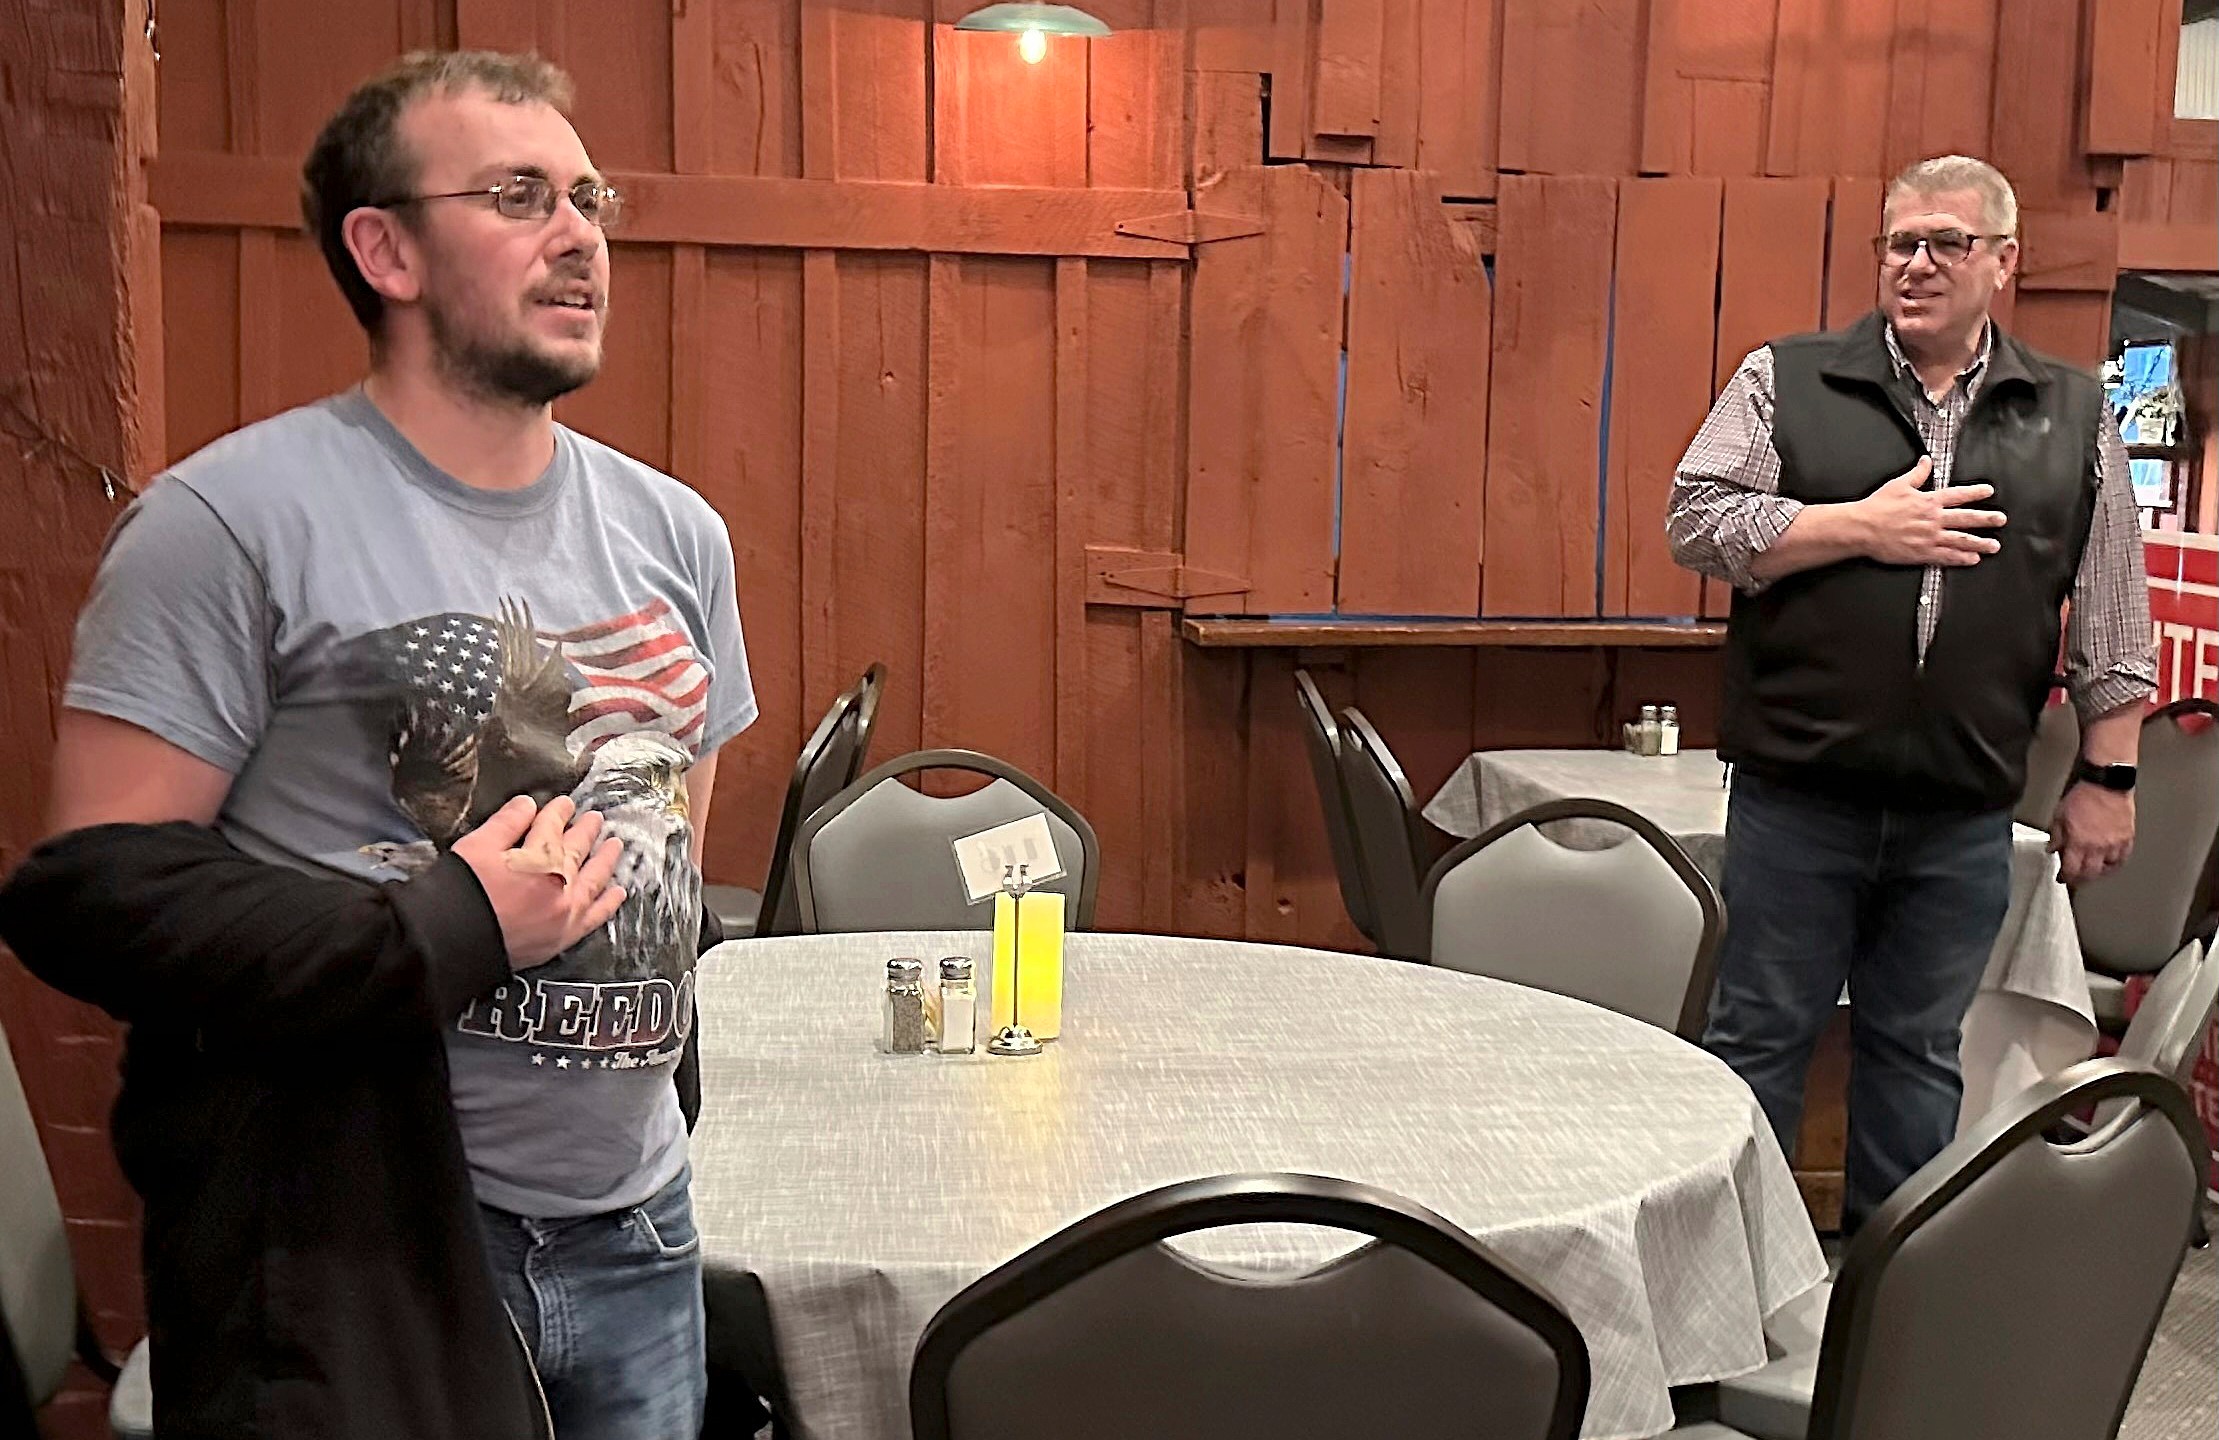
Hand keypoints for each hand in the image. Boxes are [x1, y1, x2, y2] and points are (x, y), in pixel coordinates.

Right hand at [450, 796, 627, 969]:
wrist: (448, 945)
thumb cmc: (459, 893)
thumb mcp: (476, 847)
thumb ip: (506, 823)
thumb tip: (528, 805)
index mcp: (539, 858)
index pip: (552, 828)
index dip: (558, 813)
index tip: (565, 804)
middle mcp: (559, 885)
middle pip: (577, 851)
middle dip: (586, 832)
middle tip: (595, 819)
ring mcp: (564, 913)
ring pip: (593, 881)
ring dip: (605, 860)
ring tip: (615, 845)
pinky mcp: (562, 938)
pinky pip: (595, 918)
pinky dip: (608, 903)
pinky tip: (618, 892)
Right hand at [1852, 457, 2006, 566]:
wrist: (1862, 528)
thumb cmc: (1877, 507)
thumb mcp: (1898, 484)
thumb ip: (1917, 474)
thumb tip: (1926, 461)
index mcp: (1928, 501)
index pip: (1958, 495)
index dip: (1975, 492)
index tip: (1988, 491)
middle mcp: (1933, 519)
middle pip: (1966, 518)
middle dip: (1986, 519)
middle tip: (2000, 520)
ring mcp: (1929, 537)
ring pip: (1960, 539)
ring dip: (1979, 543)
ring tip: (1994, 545)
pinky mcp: (1921, 553)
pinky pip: (1946, 556)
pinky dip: (1961, 558)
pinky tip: (1972, 559)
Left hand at [2048, 783, 2134, 886]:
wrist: (2107, 785)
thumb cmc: (2083, 797)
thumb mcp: (2060, 816)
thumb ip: (2056, 836)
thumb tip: (2052, 849)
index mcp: (2078, 843)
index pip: (2071, 870)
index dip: (2066, 877)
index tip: (2062, 877)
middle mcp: (2097, 847)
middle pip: (2090, 874)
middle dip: (2081, 879)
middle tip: (2076, 878)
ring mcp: (2114, 844)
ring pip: (2108, 869)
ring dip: (2098, 872)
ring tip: (2092, 870)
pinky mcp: (2127, 838)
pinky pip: (2123, 858)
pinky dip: (2115, 864)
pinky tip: (2109, 863)